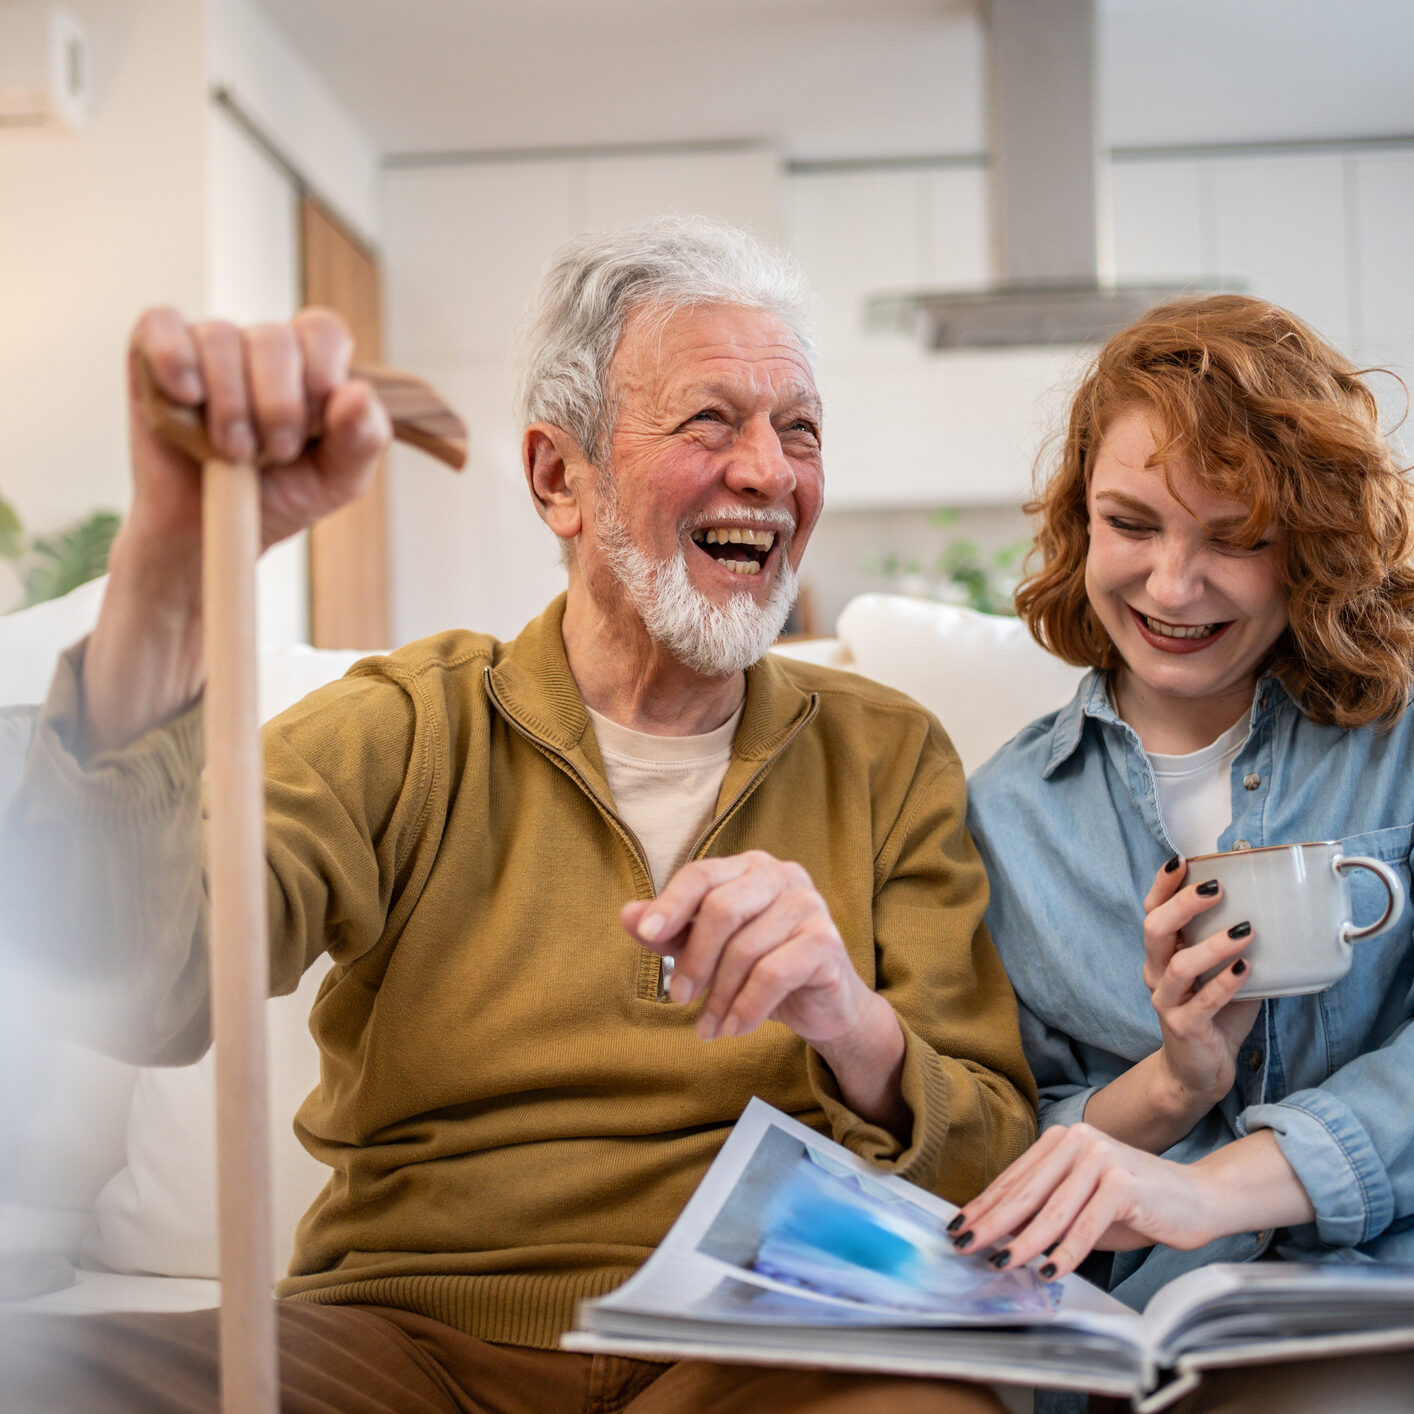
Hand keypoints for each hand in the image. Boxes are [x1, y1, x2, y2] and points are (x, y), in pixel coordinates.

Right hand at [123, 306, 389, 565]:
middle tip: (273, 452)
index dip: (322, 368)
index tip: (315, 421)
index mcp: (309, 365)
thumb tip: (358, 393)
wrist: (210, 534)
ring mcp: (205, 346)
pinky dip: (174, 357)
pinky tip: (187, 396)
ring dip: (230, 403)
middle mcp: (258, 347)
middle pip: (274, 337)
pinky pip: (161, 324)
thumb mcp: (336, 480)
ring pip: (220, 337)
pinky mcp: (151, 353)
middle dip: (278, 403)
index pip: (323, 331)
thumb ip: (363, 439)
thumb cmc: (279, 498)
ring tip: (232, 452)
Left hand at [621, 851, 906, 1131]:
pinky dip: (746, 1007)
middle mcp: (783, 875)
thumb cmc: (762, 966)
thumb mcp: (711, 949)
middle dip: (694, 959)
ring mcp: (809, 905)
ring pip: (745, 949)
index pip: (701, 875)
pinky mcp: (825, 942)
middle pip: (722, 909)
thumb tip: (628, 916)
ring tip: (709, 1027)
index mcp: (750, 867)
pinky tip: (735, 1028)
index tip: (645, 935)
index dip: (670, 904)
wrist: (823, 1004)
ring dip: (719, 997)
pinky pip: (772, 975)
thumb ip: (673, 931)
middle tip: (678, 997)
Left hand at [945, 1122, 1224, 1279]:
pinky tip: (1049, 1271)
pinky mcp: (1123, 1182)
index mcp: (1063, 1139)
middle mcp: (1078, 1141)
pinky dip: (1065, 1252)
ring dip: (1022, 1242)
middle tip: (965, 1244)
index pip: (1015, 1177)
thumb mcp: (1082, 1206)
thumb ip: (1046, 1212)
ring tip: (1000, 1262)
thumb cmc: (1135, 1205)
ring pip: (1051, 1210)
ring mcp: (1101, 1158)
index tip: (958, 1226)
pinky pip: (1086, 1225)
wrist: (1197, 1197)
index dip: (984, 1204)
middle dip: (991, 1222)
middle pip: (1025, 1191)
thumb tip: (998, 1234)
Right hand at [1142, 857, 1261, 1111]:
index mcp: (1161, 955)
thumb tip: (1273, 906)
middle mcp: (1156, 973)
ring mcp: (1166, 1001)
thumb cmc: (1214, 1014)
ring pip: (1178, 965)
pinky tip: (1247, 969)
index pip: (1152, 910)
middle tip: (1216, 889)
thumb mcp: (1220, 972)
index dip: (1162, 885)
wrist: (1199, 1072)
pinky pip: (1203, 1001)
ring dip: (1213, 944)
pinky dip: (1226, 982)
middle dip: (1183, 904)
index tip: (1182, 860)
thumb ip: (1233, 945)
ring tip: (1245, 931)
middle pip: (1154, 929)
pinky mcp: (1183, 1026)